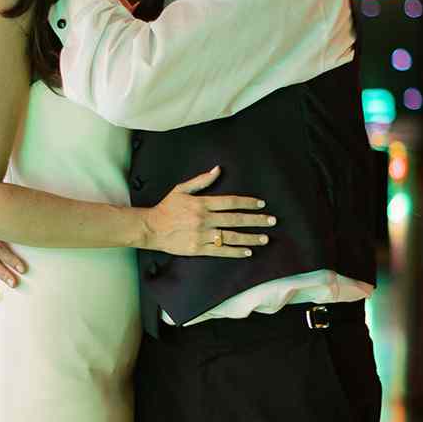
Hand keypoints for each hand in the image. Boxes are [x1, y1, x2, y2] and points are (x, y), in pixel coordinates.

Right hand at [140, 167, 276, 258]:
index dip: (247, 203)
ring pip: (231, 236)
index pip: (230, 202)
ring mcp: (201, 235)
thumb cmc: (166, 207)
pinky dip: (235, 251)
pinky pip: (220, 251)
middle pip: (235, 219)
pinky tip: (247, 251)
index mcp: (202, 203)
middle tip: (272, 221)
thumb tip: (218, 170)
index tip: (261, 204)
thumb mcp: (181, 189)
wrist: (151, 228)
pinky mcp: (198, 249)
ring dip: (250, 238)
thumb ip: (201, 180)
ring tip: (264, 238)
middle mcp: (204, 219)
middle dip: (256, 220)